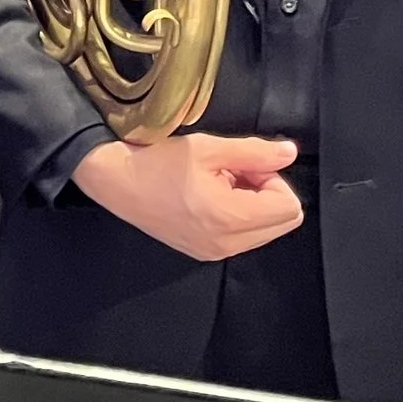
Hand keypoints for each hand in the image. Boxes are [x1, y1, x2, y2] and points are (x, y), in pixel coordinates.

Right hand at [70, 134, 303, 262]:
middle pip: (282, 223)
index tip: (245, 165)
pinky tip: (210, 198)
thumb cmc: (156, 160)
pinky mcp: (203, 253)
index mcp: (229, 218)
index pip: (288, 207)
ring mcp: (213, 252)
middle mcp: (225, 244)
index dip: (273, 178)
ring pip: (265, 231)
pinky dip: (237, 217)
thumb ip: (254, 152)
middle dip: (267, 194)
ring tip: (219, 184)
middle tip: (235, 173)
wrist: (114, 180)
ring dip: (253, 205)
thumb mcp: (207, 148)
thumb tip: (289, 153)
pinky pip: (242, 238)